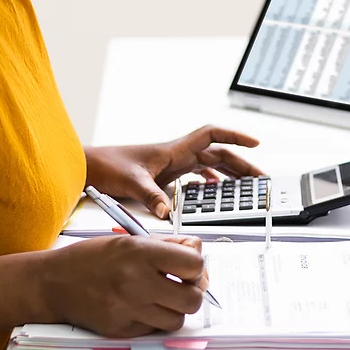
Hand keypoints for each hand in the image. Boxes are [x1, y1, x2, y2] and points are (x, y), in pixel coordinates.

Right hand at [35, 234, 208, 337]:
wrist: (53, 282)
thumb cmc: (90, 258)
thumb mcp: (128, 238)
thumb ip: (167, 245)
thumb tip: (197, 252)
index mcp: (140, 253)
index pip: (194, 264)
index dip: (196, 265)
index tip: (189, 266)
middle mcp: (135, 282)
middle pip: (193, 298)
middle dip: (192, 291)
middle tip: (182, 285)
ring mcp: (128, 309)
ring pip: (177, 320)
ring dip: (175, 309)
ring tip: (161, 297)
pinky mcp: (121, 330)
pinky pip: (154, 330)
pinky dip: (154, 320)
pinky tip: (141, 306)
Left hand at [86, 125, 264, 218]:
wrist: (89, 168)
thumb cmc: (106, 166)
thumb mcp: (131, 182)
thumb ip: (151, 197)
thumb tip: (167, 213)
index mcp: (174, 150)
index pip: (212, 135)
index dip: (236, 136)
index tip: (256, 143)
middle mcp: (177, 155)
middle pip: (218, 154)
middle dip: (241, 164)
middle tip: (260, 178)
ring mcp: (172, 166)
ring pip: (209, 166)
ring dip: (228, 174)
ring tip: (245, 187)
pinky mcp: (165, 177)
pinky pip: (195, 177)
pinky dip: (209, 183)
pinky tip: (214, 192)